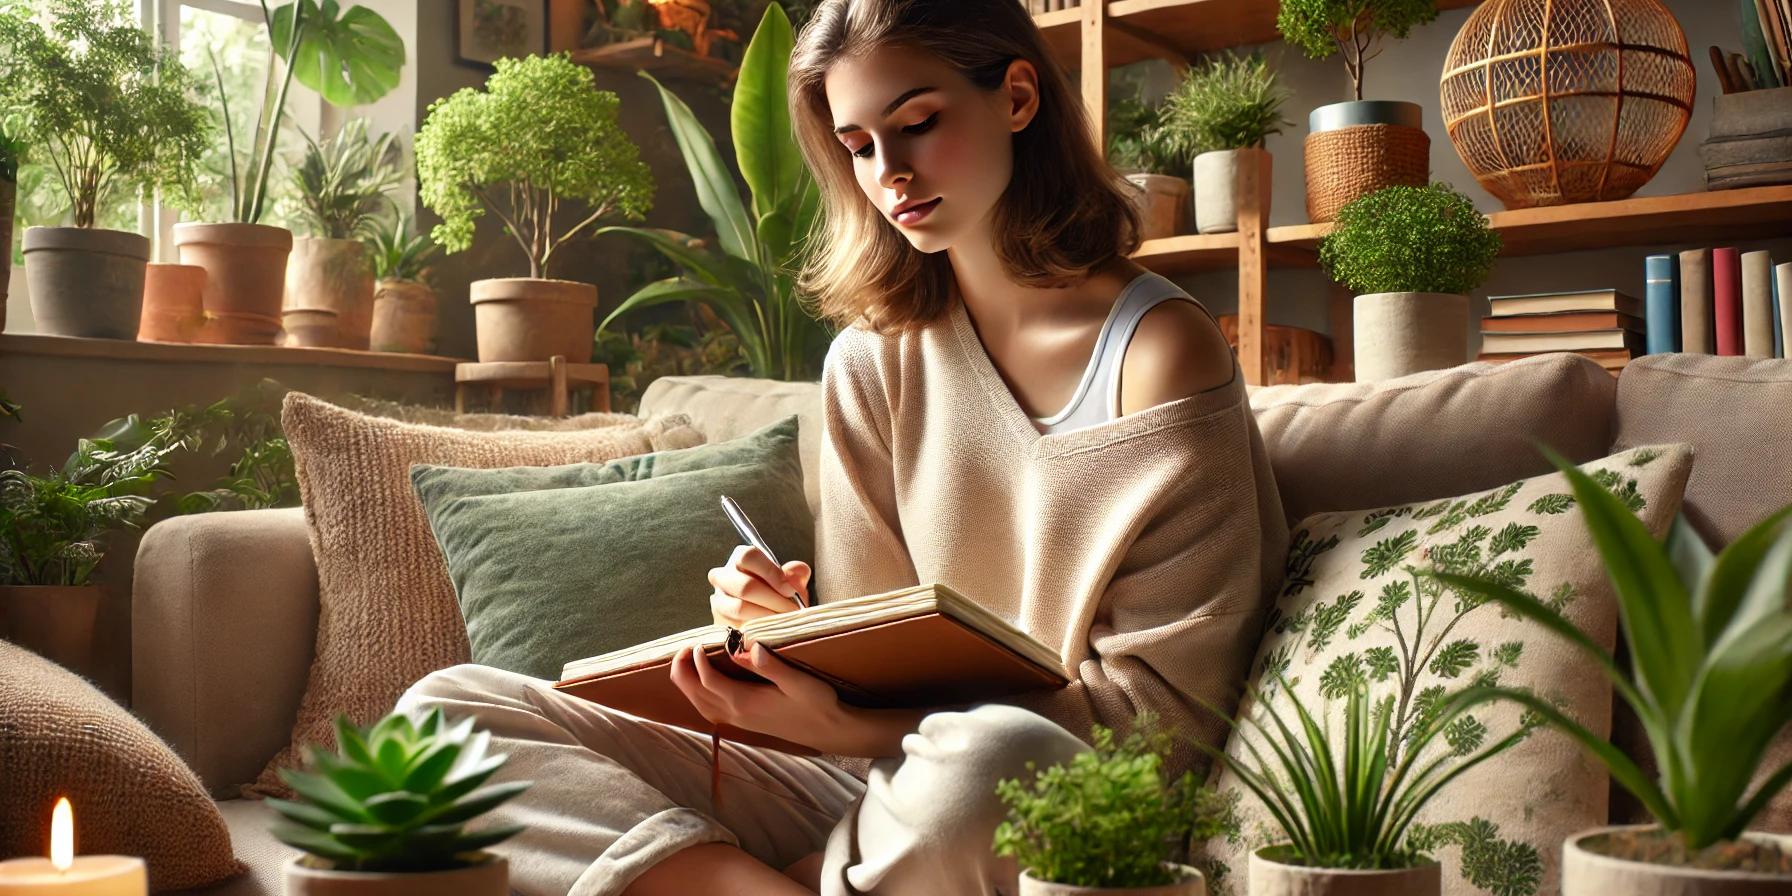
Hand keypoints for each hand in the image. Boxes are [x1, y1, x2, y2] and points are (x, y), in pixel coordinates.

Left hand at [670, 639, 846, 750]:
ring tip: (686, 663)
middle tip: (682, 649)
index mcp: (745, 702)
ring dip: (687, 685)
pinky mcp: (745, 723)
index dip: (698, 660)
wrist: (829, 731)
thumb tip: (748, 647)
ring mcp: (739, 721)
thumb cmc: (817, 703)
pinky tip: (702, 687)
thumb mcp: (799, 682)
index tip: (700, 641)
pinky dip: (698, 697)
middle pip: (696, 694)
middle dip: (684, 671)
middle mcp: (737, 714)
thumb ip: (771, 666)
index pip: (708, 680)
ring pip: (700, 704)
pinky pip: (709, 711)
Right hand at [706, 544, 810, 627]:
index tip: (789, 590)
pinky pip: (737, 627)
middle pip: (744, 585)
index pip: (749, 556)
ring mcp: (718, 600)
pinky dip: (757, 630)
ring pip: (739, 607)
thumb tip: (798, 570)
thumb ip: (796, 575)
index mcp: (741, 559)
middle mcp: (723, 576)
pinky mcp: (719, 623)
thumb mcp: (791, 583)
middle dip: (773, 600)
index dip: (770, 572)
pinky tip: (771, 631)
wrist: (766, 621)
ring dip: (767, 616)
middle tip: (792, 610)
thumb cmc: (779, 596)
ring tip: (783, 621)